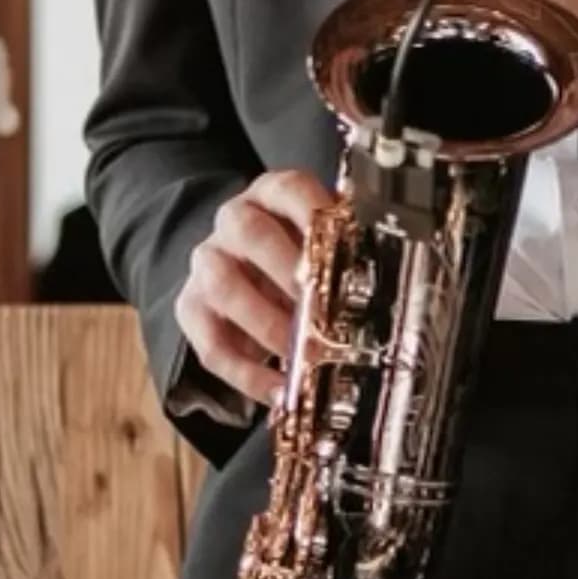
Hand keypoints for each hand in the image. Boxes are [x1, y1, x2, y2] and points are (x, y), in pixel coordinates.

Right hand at [174, 167, 334, 407]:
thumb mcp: (320, 240)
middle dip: (287, 271)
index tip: (337, 241)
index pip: (289, 189)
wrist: (239, 266)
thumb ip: (345, 247)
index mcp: (272, 196)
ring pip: (223, 285)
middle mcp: (234, 222)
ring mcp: (208, 263)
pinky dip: (247, 373)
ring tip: (302, 353)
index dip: (313, 212)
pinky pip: (212, 343)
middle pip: (249, 232)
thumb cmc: (294, 254)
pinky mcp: (191, 308)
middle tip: (321, 307)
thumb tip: (386, 269)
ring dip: (266, 323)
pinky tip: (280, 389)